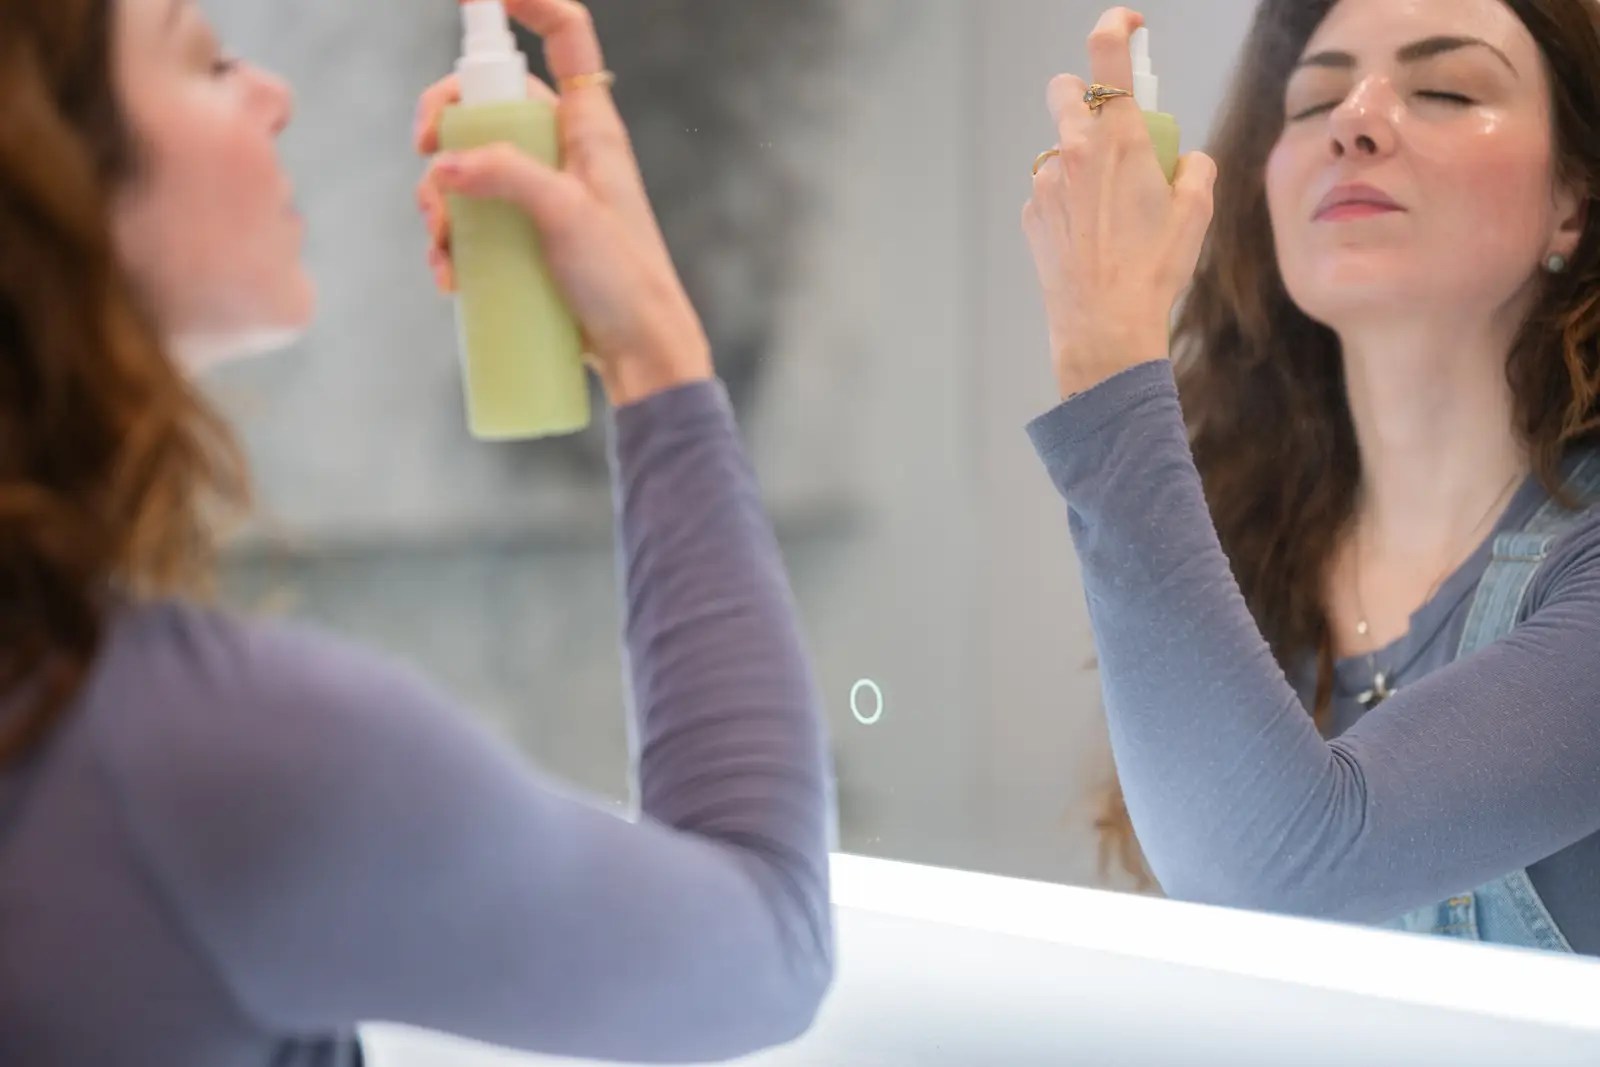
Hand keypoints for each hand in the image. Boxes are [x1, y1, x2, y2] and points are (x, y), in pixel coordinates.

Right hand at [414, 0, 712, 407]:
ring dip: (440, 198)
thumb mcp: (567, 215)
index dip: (529, 2)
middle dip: (446, 124)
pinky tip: (448, 273)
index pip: (567, 36)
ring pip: (471, 166)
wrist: (640, 353)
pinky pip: (475, 220)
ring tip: (442, 244)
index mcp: (589, 126)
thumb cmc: (623, 280)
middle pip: (491, 102)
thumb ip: (508, 175)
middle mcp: (564, 150)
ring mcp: (543, 195)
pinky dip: (451, 239)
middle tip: (425, 153)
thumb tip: (445, 164)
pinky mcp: (528, 238)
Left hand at [1021, 7, 1216, 399]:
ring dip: (1081, 160)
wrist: (1104, 325)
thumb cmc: (1154, 268)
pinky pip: (1050, 190)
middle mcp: (1076, 151)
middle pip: (1067, 89)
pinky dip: (1069, 200)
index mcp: (1121, 139)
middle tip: (1115, 128)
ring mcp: (1047, 183)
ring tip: (1110, 209)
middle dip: (1088, 94)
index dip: (1116, 25)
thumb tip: (1181, 159)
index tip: (1127, 24)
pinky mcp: (1032, 214)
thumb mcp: (1197, 211)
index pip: (1109, 53)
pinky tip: (1090, 237)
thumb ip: (1193, 167)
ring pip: (1060, 148)